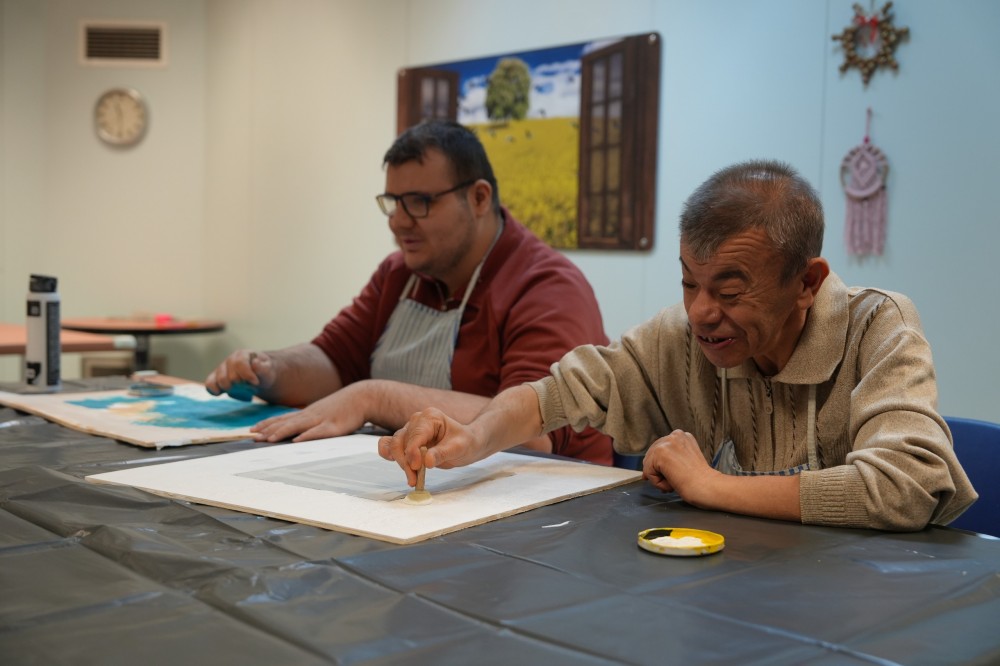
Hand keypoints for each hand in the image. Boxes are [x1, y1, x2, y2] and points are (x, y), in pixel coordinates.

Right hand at [205, 350, 274, 397]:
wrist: (259, 376)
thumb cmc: (264, 372)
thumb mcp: (268, 370)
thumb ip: (263, 368)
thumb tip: (255, 363)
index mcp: (242, 354)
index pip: (240, 364)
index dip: (247, 375)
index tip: (256, 383)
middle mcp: (229, 360)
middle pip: (231, 377)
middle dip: (243, 386)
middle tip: (252, 387)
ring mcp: (221, 369)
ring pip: (221, 382)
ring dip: (233, 391)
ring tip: (243, 390)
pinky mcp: (215, 378)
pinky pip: (209, 384)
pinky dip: (214, 391)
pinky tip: (222, 393)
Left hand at [251, 383, 368, 442]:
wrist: (363, 397)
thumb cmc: (344, 406)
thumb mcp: (324, 412)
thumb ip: (312, 419)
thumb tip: (298, 429)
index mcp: (308, 413)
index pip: (282, 418)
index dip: (266, 424)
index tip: (252, 430)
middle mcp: (311, 415)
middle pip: (285, 422)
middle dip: (268, 430)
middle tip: (253, 437)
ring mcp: (321, 420)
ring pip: (297, 426)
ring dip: (281, 433)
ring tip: (268, 439)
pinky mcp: (334, 426)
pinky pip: (318, 432)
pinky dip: (306, 436)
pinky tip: (297, 440)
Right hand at [378, 407, 490, 486]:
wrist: (468, 444)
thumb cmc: (465, 442)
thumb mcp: (459, 448)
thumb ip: (443, 453)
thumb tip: (427, 461)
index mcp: (431, 417)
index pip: (415, 434)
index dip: (412, 452)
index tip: (417, 467)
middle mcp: (417, 421)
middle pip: (401, 441)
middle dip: (405, 461)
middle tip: (414, 478)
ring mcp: (410, 430)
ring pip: (394, 445)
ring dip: (400, 463)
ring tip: (412, 478)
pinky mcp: (406, 441)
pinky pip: (389, 445)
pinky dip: (389, 455)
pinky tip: (399, 466)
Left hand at [642, 429, 717, 503]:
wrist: (707, 487)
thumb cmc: (699, 480)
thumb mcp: (685, 461)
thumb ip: (669, 460)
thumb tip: (644, 473)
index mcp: (682, 436)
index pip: (660, 449)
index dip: (661, 466)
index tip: (672, 475)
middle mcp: (675, 435)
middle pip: (652, 455)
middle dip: (659, 472)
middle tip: (673, 482)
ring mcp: (667, 443)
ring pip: (649, 465)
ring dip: (659, 479)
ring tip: (675, 482)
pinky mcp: (660, 453)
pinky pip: (648, 472)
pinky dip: (657, 483)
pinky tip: (672, 484)